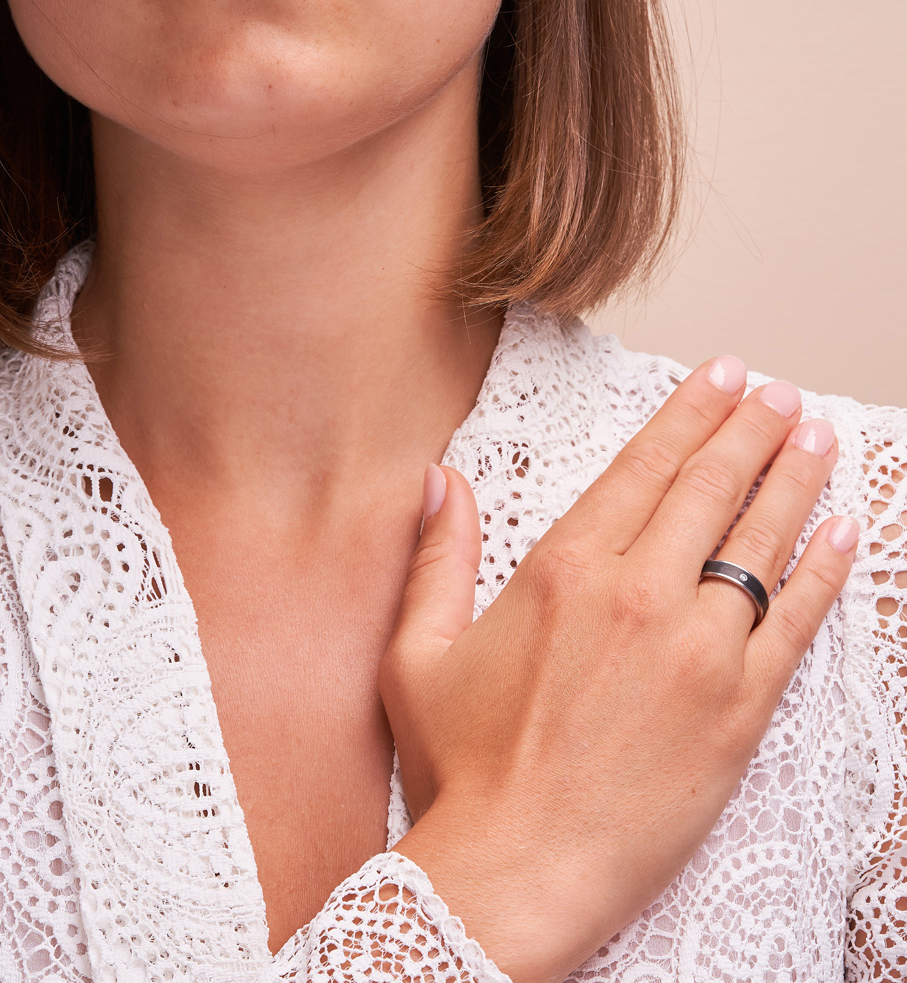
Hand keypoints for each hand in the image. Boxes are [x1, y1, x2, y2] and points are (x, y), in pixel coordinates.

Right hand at [381, 357, 858, 982]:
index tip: (724, 376)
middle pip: (710, 489)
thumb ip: (437, 559)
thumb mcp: (417, 655)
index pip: (643, 467)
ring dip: (793, 480)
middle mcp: (637, 595)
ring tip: (816, 437)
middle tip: (779, 394)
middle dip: (751, 430)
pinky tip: (841, 532)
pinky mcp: (738, 710)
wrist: (517, 869)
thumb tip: (439, 481)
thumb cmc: (462, 766)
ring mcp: (696, 651)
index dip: (690, 414)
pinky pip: (794, 623)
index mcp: (562, 572)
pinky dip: (823, 571)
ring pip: (760, 542)